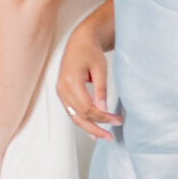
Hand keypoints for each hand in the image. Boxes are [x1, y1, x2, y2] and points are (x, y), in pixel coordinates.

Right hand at [58, 15, 119, 140]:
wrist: (80, 41)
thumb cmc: (90, 52)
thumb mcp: (100, 69)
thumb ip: (100, 90)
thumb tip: (103, 109)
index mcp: (71, 81)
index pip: (87, 108)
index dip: (103, 117)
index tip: (117, 120)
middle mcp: (62, 88)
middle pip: (79, 116)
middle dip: (95, 128)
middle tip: (110, 136)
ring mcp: (60, 91)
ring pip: (74, 116)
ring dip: (89, 128)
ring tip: (103, 136)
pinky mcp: (62, 93)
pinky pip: (71, 111)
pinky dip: (82, 121)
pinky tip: (91, 128)